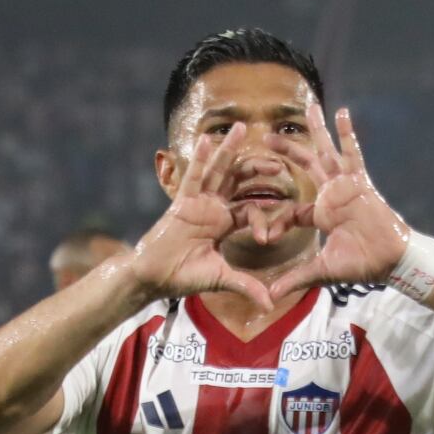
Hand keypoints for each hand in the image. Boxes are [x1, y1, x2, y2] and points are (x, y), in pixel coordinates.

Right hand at [125, 127, 278, 311]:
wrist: (155, 278)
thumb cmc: (184, 277)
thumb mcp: (222, 279)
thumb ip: (246, 285)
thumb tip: (270, 305)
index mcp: (225, 223)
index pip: (252, 209)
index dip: (267, 214)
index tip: (277, 227)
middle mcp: (214, 208)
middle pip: (238, 181)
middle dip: (257, 169)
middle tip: (278, 162)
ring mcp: (198, 202)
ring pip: (217, 171)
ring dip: (229, 150)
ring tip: (242, 128)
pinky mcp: (182, 202)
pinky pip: (192, 176)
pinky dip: (200, 158)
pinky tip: (207, 139)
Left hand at [272, 108, 415, 300]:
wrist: (391, 261)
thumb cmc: (362, 264)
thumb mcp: (322, 270)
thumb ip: (295, 278)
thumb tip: (269, 297)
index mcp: (321, 215)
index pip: (292, 209)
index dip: (276, 219)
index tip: (263, 234)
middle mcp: (331, 195)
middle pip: (305, 166)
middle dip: (287, 151)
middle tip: (266, 137)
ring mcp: (345, 186)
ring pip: (326, 152)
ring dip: (316, 131)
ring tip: (308, 107)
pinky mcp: (360, 182)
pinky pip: (353, 153)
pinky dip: (348, 134)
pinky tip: (341, 112)